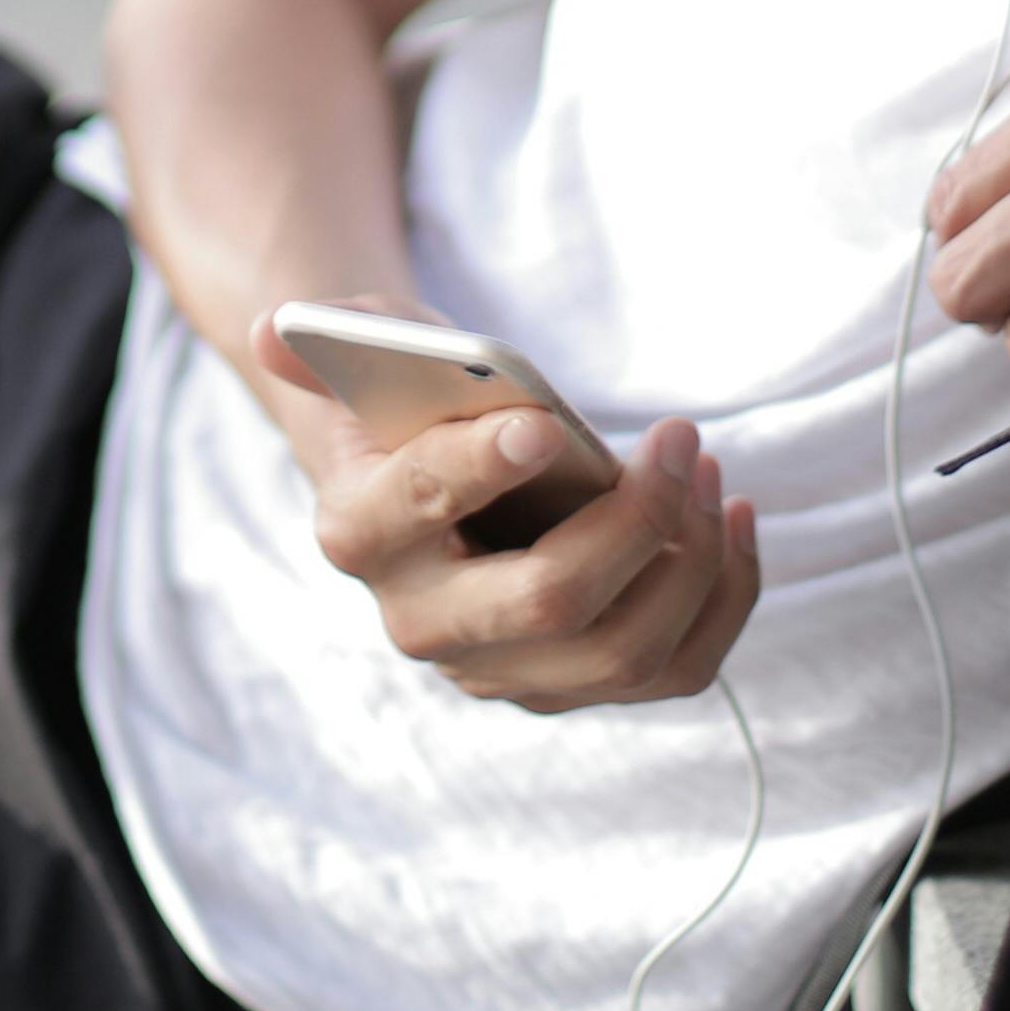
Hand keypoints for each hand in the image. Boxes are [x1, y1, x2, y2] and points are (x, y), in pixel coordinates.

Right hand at [247, 316, 761, 713]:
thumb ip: (326, 334)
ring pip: (624, 650)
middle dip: (632, 523)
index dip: (475, 470)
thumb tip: (273, 326)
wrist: (432, 482)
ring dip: (690, 556)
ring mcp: (503, 671)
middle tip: (680, 438)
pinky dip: (725, 598)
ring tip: (705, 468)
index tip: (542, 428)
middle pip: (544, 606)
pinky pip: (676, 669)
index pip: (414, 511)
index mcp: (358, 532)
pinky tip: (736, 518)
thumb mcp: (366, 354)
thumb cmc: (408, 403)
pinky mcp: (576, 684)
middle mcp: (425, 624)